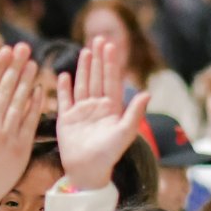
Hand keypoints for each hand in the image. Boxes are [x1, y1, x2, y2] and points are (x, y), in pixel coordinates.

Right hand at [0, 44, 42, 204]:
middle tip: (23, 48)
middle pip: (5, 90)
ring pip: (19, 103)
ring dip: (27, 81)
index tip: (5, 51)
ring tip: (33, 64)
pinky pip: (29, 123)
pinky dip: (34, 106)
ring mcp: (7, 137)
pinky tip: (39, 91)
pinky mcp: (20, 150)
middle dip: (15, 67)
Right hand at [55, 36, 148, 190]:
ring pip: (82, 84)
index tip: (110, 45)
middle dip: (98, 59)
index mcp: (111, 108)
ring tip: (85, 51)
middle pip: (97, 78)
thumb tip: (146, 93)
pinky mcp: (66, 119)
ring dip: (84, 68)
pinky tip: (64, 75)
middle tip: (98, 39)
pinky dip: (64, 88)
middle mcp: (96, 107)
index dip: (111, 62)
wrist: (87, 171)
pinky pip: (64, 100)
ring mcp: (81, 112)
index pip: (111, 80)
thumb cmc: (108, 155)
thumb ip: (135, 112)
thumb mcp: (124, 133)